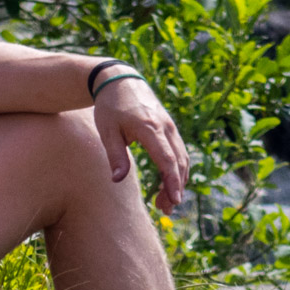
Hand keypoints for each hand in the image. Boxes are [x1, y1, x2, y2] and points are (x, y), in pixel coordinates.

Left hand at [93, 76, 189, 214]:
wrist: (120, 80)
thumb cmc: (110, 107)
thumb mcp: (107, 131)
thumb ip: (115, 155)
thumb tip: (118, 180)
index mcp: (150, 127)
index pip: (167, 159)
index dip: (172, 181)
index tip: (174, 200)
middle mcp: (165, 127)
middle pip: (178, 162)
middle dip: (175, 187)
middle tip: (166, 210)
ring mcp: (170, 126)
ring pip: (182, 158)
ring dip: (178, 181)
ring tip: (166, 203)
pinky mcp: (170, 128)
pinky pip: (179, 152)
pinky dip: (177, 170)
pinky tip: (169, 184)